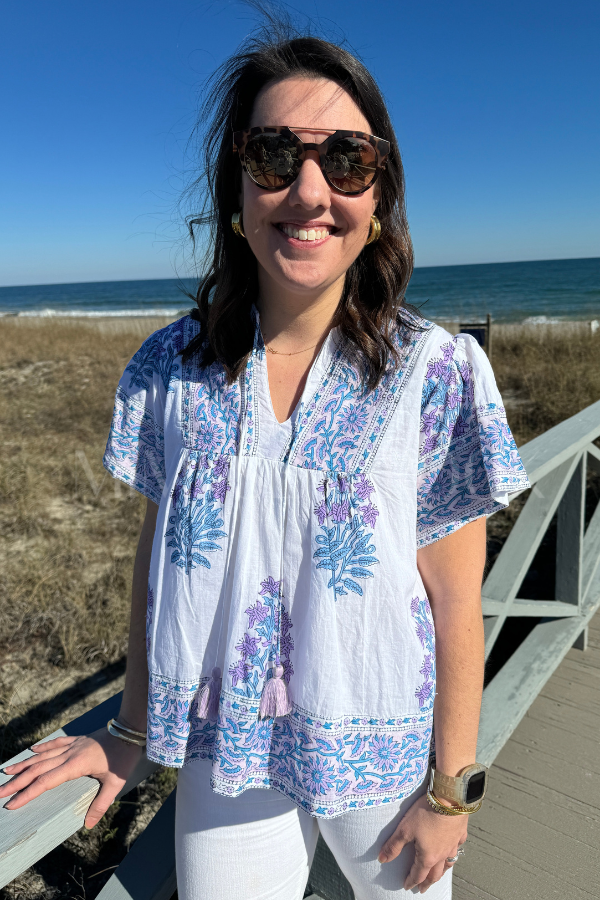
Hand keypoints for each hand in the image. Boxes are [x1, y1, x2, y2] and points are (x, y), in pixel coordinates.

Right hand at [0, 728, 142, 827]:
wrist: (130, 730)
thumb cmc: (124, 757)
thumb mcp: (115, 783)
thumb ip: (101, 804)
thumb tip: (88, 824)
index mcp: (76, 765)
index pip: (46, 781)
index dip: (28, 793)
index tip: (13, 803)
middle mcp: (69, 753)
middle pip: (38, 768)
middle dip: (18, 781)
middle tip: (0, 792)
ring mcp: (73, 745)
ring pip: (43, 755)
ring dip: (24, 764)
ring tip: (7, 771)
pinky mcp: (78, 739)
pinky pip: (56, 743)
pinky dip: (43, 747)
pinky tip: (33, 750)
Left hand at [378, 794, 467, 892]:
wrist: (449, 798)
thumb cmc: (426, 812)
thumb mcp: (405, 829)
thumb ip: (394, 846)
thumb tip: (382, 859)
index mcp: (428, 856)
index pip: (418, 874)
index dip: (411, 881)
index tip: (407, 886)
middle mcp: (442, 854)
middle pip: (434, 874)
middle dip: (427, 882)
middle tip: (422, 888)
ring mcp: (453, 845)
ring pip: (448, 864)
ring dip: (442, 872)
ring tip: (438, 875)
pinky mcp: (460, 833)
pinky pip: (457, 848)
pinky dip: (453, 853)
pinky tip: (452, 850)